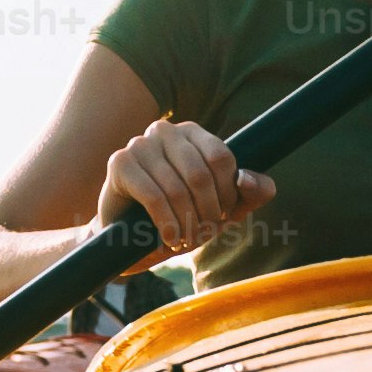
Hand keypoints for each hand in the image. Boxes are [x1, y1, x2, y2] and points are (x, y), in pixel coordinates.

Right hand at [95, 118, 274, 259]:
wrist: (128, 237)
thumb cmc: (180, 216)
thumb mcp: (224, 207)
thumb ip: (252, 193)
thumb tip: (245, 180)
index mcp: (192, 133)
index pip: (222, 158)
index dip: (228, 194)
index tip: (223, 216)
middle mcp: (165, 131)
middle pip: (200, 175)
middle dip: (207, 214)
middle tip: (203, 235)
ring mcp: (139, 144)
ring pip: (178, 189)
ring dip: (187, 224)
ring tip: (186, 241)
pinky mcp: (120, 163)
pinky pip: (155, 197)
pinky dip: (168, 224)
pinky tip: (170, 239)